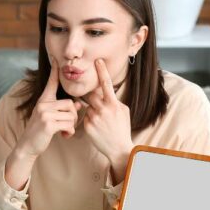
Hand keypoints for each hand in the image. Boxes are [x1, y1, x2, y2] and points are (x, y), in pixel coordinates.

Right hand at [14, 56, 81, 158]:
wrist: (28, 146)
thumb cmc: (40, 132)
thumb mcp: (50, 118)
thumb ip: (63, 110)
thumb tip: (79, 105)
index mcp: (43, 100)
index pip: (51, 83)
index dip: (54, 71)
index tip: (55, 58)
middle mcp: (43, 104)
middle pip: (70, 104)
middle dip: (73, 116)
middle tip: (68, 126)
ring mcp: (44, 114)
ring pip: (71, 115)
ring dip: (71, 125)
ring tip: (65, 131)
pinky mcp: (48, 124)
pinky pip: (68, 124)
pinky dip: (70, 132)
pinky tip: (64, 136)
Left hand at [82, 59, 134, 183]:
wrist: (118, 148)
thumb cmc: (123, 129)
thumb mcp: (124, 112)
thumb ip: (114, 101)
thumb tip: (107, 93)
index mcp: (113, 104)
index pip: (106, 84)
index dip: (102, 71)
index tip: (98, 61)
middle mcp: (103, 110)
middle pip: (91, 94)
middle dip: (92, 96)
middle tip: (98, 103)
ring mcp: (94, 118)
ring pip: (88, 106)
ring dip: (92, 110)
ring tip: (102, 122)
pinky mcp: (87, 126)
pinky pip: (85, 117)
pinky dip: (90, 120)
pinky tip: (97, 128)